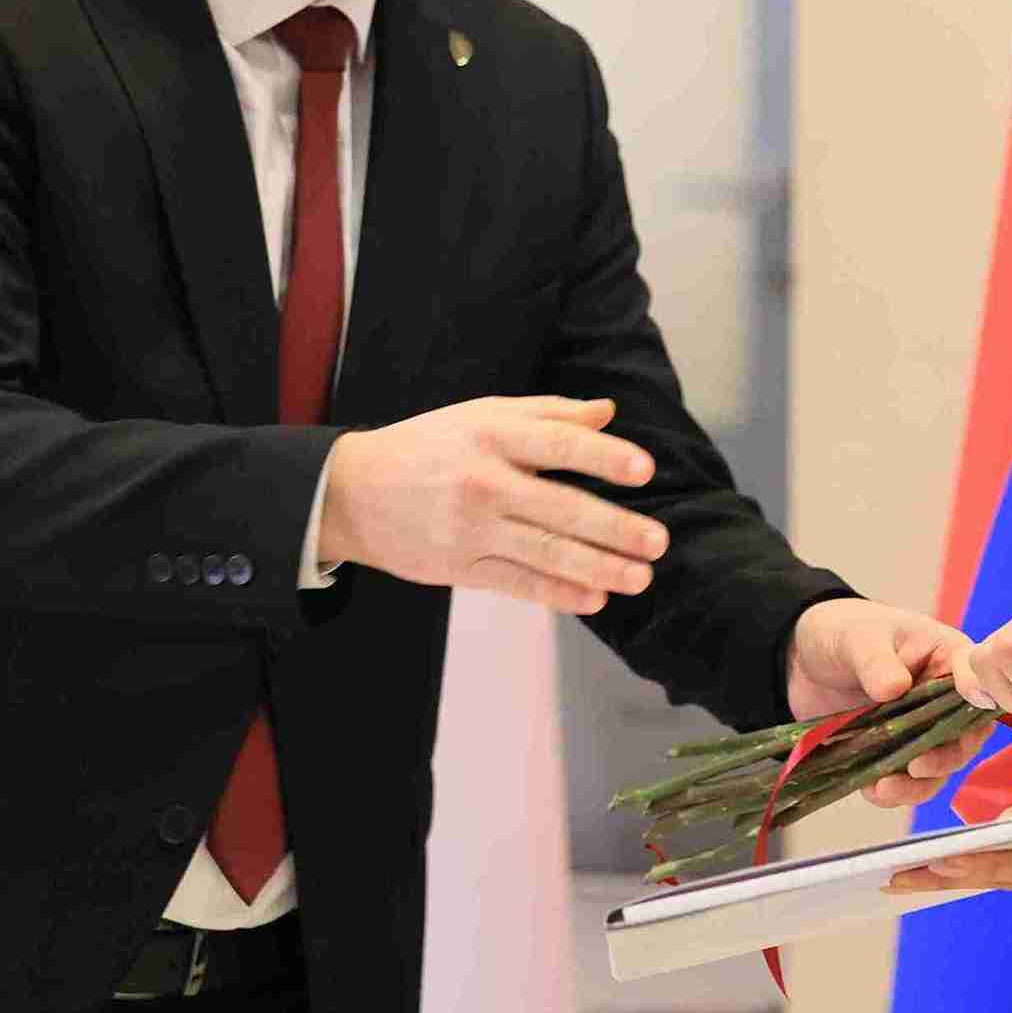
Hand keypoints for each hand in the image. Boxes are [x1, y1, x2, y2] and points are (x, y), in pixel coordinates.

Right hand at [316, 396, 667, 613]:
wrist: (352, 492)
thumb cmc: (429, 446)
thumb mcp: (481, 415)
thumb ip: (549, 414)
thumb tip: (608, 414)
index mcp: (491, 435)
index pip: (559, 445)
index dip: (605, 457)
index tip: (645, 472)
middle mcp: (482, 482)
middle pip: (560, 508)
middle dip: (615, 529)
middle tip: (659, 542)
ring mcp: (469, 530)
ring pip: (545, 553)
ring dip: (599, 567)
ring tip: (641, 577)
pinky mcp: (458, 568)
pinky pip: (517, 584)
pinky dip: (558, 593)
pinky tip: (594, 598)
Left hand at [789, 599, 998, 806]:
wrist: (804, 659)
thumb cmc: (844, 631)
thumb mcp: (858, 638)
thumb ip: (876, 660)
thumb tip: (895, 688)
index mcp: (948, 659)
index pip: (977, 684)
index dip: (976, 707)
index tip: (958, 726)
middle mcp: (944, 700)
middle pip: (965, 735)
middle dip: (946, 757)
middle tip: (918, 766)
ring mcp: (921, 730)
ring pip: (938, 766)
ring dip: (917, 784)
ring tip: (885, 789)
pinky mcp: (896, 753)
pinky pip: (906, 780)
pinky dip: (892, 790)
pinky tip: (871, 790)